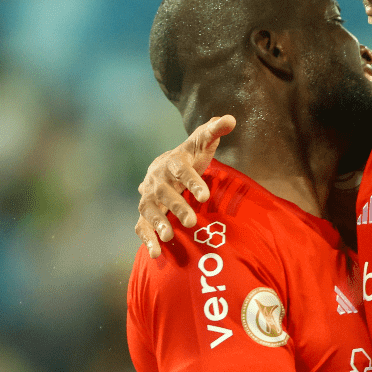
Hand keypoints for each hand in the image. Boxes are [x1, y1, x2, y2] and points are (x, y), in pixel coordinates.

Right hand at [135, 115, 235, 257]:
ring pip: (149, 209)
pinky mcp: (145, 212)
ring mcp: (149, 197)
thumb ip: (215, 130)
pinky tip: (157, 252)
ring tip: (169, 237)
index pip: (181, 169)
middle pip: (165, 193)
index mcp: (173, 161)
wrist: (165, 167)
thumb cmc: (190, 156)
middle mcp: (157, 179)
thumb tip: (230, 119)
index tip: (205, 195)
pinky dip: (147, 238)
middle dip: (177, 207)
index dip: (192, 181)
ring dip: (158, 223)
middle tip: (192, 221)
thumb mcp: (202, 142)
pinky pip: (141, 225)